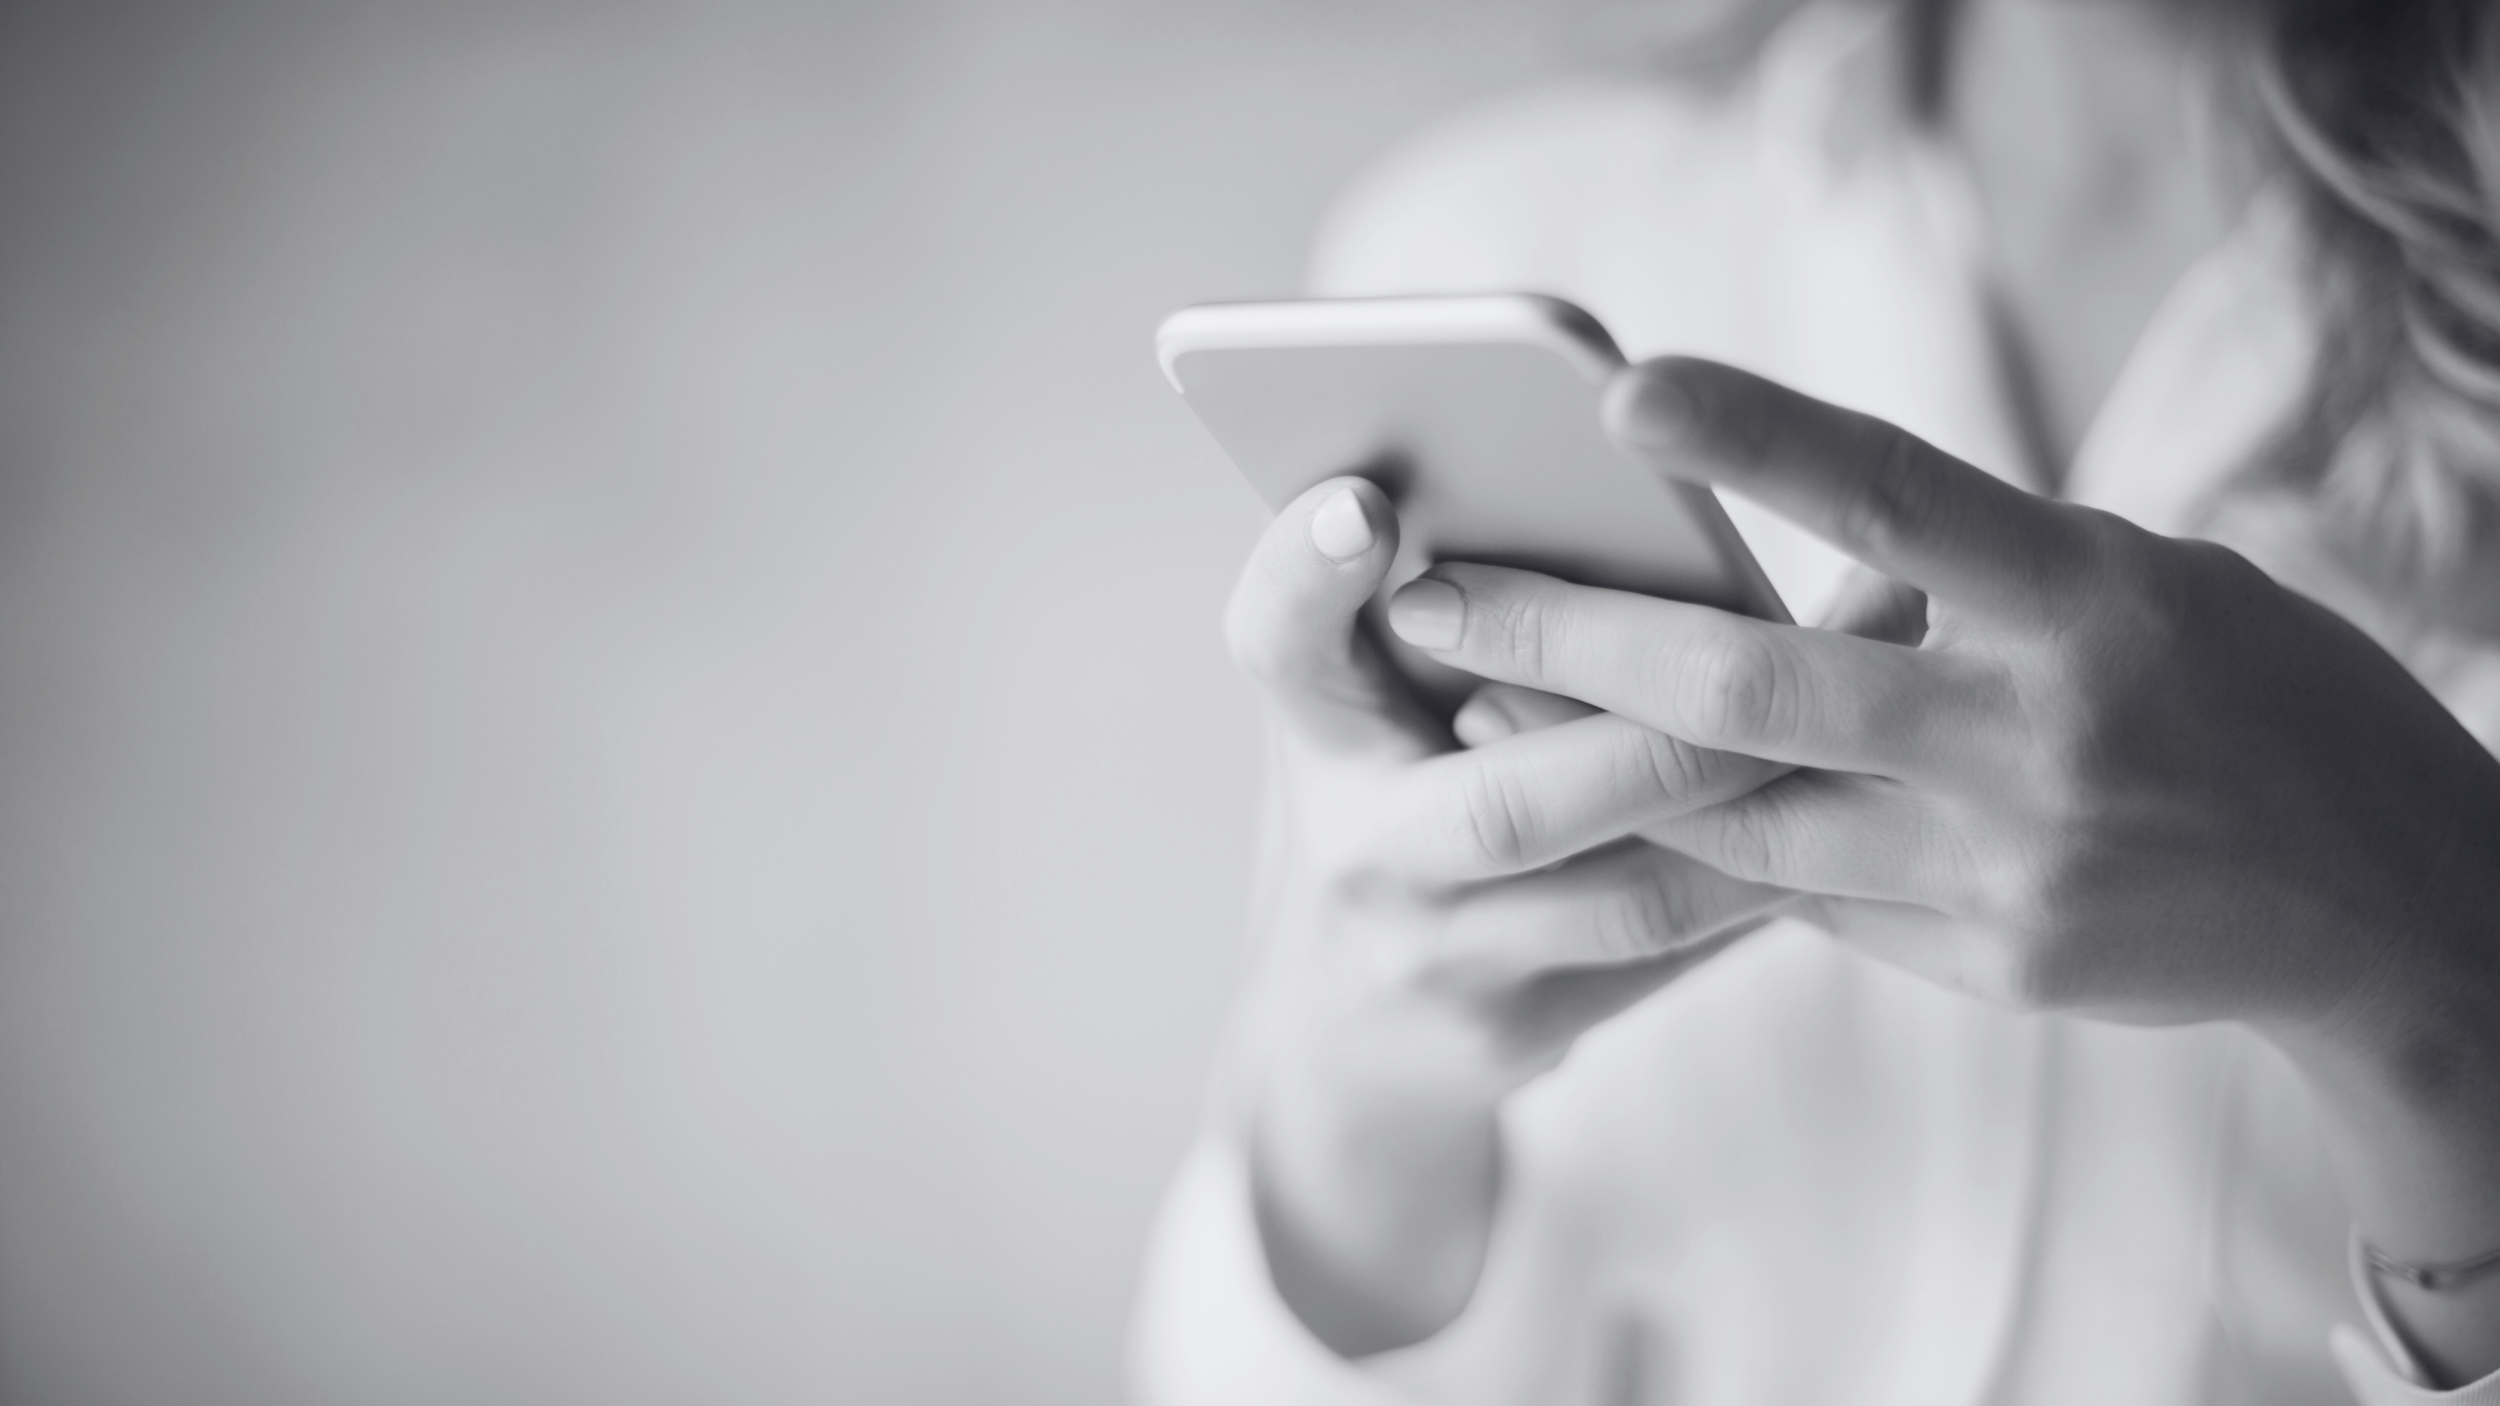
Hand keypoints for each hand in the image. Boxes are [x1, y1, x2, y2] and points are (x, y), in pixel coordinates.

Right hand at [1223, 475, 1787, 1354]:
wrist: (1347, 1025)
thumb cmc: (1387, 789)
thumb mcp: (1369, 690)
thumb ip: (1437, 594)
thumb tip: (1607, 453)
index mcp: (1313, 730)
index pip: (1280, 641)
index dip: (1309, 573)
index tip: (1364, 504)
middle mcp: (1361, 853)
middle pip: (1509, 805)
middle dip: (1671, 727)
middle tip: (1798, 635)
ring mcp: (1444, 962)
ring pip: (1636, 895)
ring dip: (1768, 800)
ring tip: (1867, 699)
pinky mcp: (1525, 1032)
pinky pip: (1682, 946)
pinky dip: (1780, 867)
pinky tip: (1865, 796)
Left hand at [1383, 356, 2499, 1380]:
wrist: (2379, 902)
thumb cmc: (2247, 692)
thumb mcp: (2138, 585)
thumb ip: (1969, 579)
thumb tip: (1788, 574)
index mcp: (2090, 599)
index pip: (1902, 499)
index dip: (1761, 443)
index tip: (1622, 392)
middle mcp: (2035, 735)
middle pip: (1755, 689)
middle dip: (1571, 639)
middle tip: (1432, 590)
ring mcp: (2004, 865)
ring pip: (1740, 817)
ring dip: (1589, 758)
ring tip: (1468, 696)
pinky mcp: (1985, 960)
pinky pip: (1801, 896)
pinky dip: (1701, 841)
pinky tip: (1602, 801)